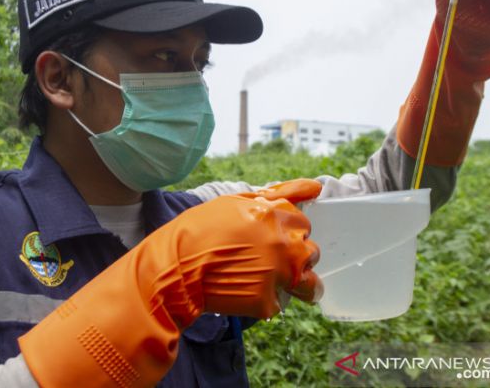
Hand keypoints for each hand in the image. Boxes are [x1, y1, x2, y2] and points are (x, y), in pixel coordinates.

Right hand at [19, 178, 322, 387]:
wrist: (173, 267)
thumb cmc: (199, 229)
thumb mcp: (236, 201)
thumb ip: (278, 193)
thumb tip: (316, 187)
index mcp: (276, 214)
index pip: (303, 222)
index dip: (286, 230)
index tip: (270, 236)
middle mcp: (284, 242)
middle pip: (309, 251)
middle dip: (292, 255)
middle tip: (263, 260)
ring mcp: (278, 274)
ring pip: (309, 282)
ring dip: (295, 282)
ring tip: (266, 282)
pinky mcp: (268, 301)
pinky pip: (280, 303)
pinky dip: (266, 301)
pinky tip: (245, 294)